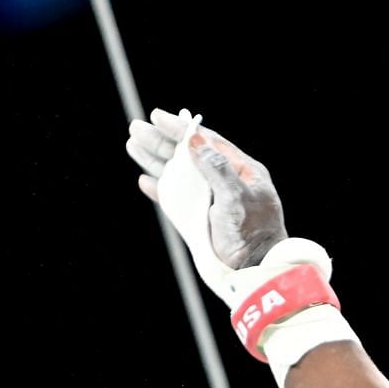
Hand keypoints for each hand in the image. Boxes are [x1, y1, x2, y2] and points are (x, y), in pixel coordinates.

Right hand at [125, 110, 286, 267]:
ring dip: (155, 160)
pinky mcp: (198, 219)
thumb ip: (217, 169)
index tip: (158, 116)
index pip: (206, 142)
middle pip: (188, 155)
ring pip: (178, 175)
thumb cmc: (254, 233)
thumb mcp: (237, 198)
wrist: (255, 270)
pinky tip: (144, 180)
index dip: (182, 129)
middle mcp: (224, 182)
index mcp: (240, 171)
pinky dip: (160, 189)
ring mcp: (210, 200)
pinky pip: (176, 199)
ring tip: (133, 144)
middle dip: (161, 141)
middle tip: (135, 127)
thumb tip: (194, 140)